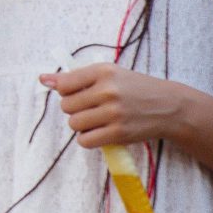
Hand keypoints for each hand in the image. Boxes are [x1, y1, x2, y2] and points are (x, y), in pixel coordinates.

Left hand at [41, 63, 187, 149]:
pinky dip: (89, 138)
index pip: (64, 84)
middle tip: (93, 108)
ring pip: (74, 124)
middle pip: (66, 106)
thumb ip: (75, 77)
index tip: (80, 93)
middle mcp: (108, 91)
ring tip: (98, 119)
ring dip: (82, 125)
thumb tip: (42, 79)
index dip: (67, 92)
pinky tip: (101, 131)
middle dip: (75, 109)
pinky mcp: (119, 133)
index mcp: (104, 71)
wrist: (170, 107)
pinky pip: (85, 141)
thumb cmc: (135, 88)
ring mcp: (114, 113)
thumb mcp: (110, 74)